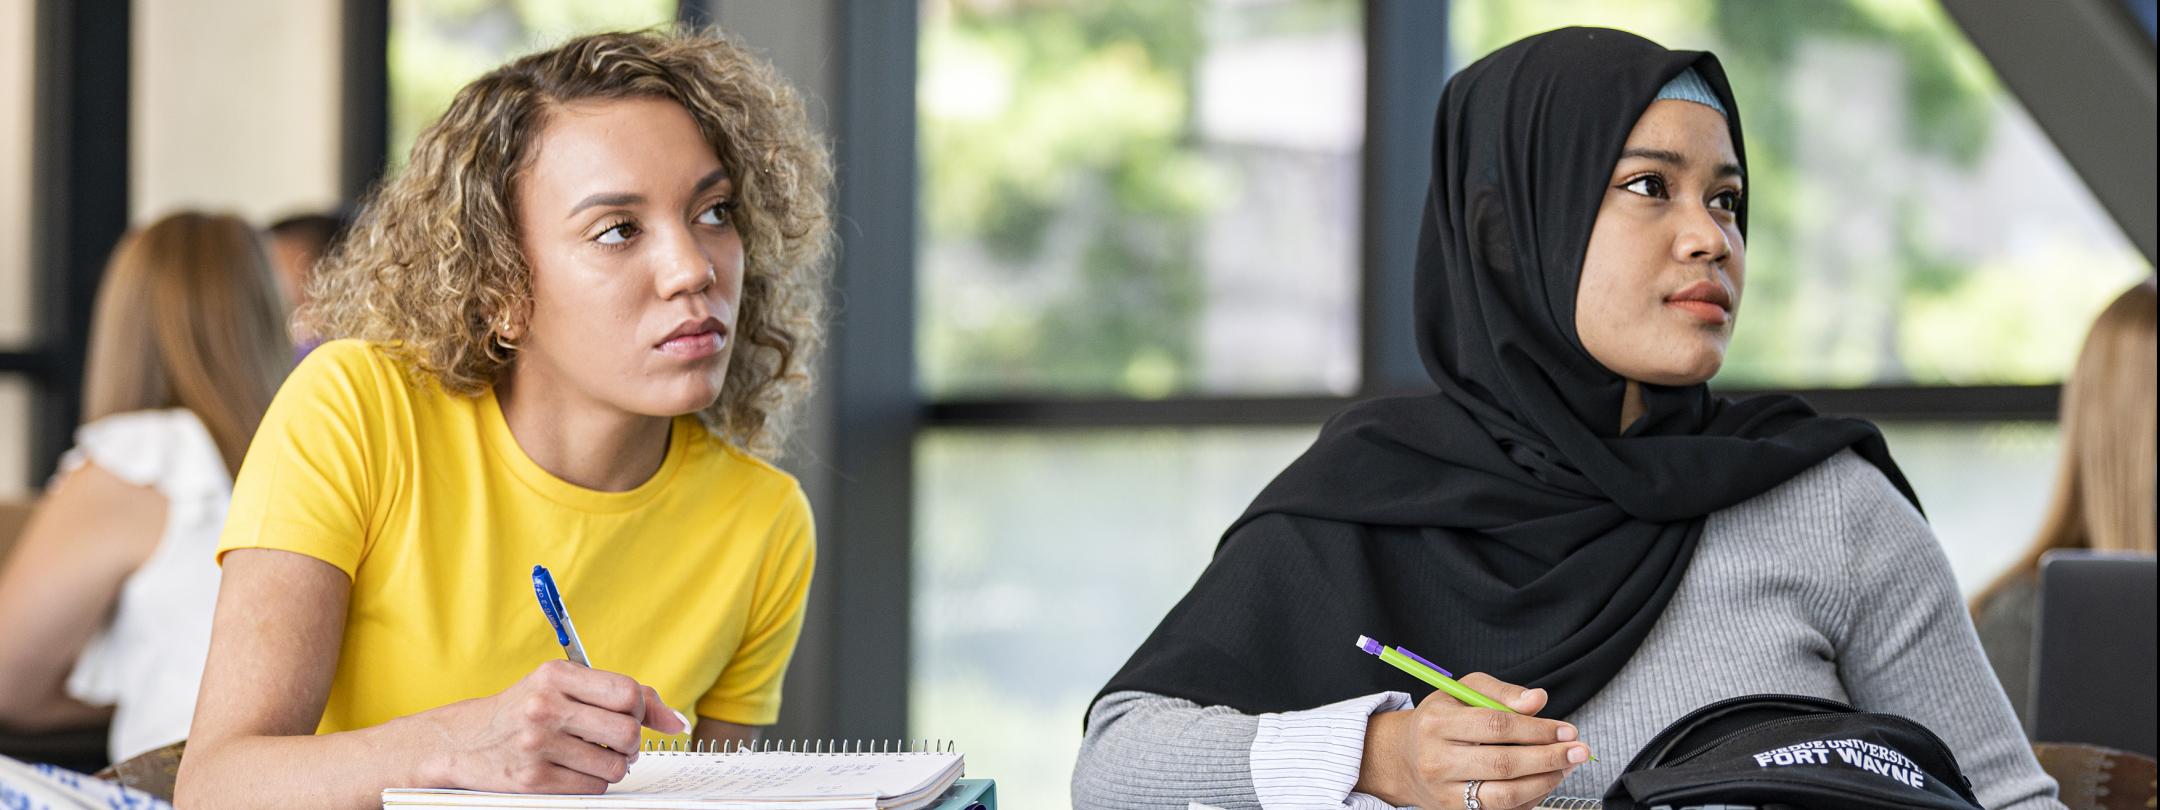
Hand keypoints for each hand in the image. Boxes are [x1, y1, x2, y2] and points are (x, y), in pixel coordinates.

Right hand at [410, 659, 689, 793]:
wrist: (464, 740)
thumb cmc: (525, 709)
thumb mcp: (565, 686)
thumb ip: (621, 695)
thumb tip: (674, 722)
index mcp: (556, 675)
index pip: (628, 693)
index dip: (644, 709)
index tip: (640, 718)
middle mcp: (545, 707)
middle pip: (627, 732)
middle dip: (631, 742)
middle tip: (618, 741)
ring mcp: (537, 745)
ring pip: (615, 764)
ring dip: (614, 764)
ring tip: (594, 755)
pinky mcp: (532, 779)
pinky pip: (594, 786)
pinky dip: (594, 781)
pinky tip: (575, 769)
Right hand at [1357, 673, 1592, 809]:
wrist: (1403, 758)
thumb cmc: (1440, 720)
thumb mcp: (1462, 692)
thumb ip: (1501, 692)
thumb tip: (1538, 700)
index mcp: (1437, 722)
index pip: (1496, 726)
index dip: (1537, 729)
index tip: (1567, 730)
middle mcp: (1436, 760)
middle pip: (1503, 763)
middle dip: (1549, 758)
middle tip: (1579, 751)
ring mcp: (1444, 792)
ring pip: (1504, 795)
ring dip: (1544, 782)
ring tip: (1565, 767)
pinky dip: (1529, 799)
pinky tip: (1543, 782)